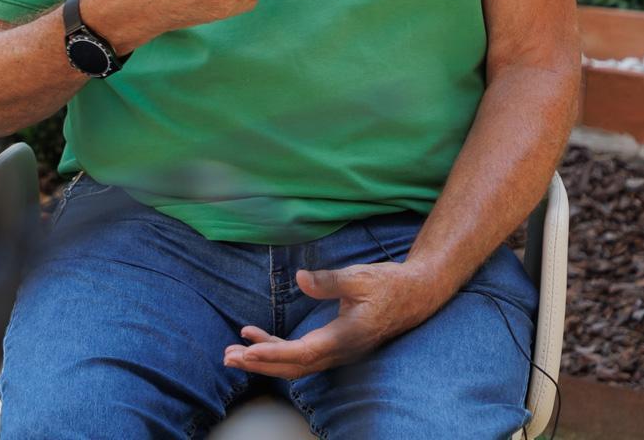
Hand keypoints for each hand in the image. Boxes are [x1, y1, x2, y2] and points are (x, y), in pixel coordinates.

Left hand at [220, 262, 444, 379]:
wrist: (415, 296)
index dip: (274, 353)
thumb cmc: (388, 285)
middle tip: (227, 357)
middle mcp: (340, 351)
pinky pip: (301, 355)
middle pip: (294, 366)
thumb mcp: (360, 277)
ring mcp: (337, 352)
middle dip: (259, 363)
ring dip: (264, 360)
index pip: (304, 352)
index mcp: (346, 336)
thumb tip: (300, 278)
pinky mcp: (334, 346)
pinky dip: (276, 348)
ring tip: (232, 353)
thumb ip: (330, 281)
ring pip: (295, 364)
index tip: (248, 350)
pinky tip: (254, 336)